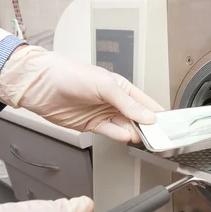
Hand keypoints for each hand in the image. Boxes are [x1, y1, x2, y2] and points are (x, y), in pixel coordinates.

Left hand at [0, 46, 163, 141]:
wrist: (42, 86)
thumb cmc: (71, 75)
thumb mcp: (105, 85)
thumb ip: (127, 103)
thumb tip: (147, 116)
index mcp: (122, 88)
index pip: (146, 103)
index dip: (157, 113)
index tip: (167, 124)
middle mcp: (115, 102)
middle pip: (138, 118)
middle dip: (147, 127)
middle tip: (156, 135)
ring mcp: (104, 114)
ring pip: (126, 127)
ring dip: (133, 132)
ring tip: (141, 136)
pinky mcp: (93, 126)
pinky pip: (111, 133)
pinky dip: (119, 136)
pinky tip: (125, 136)